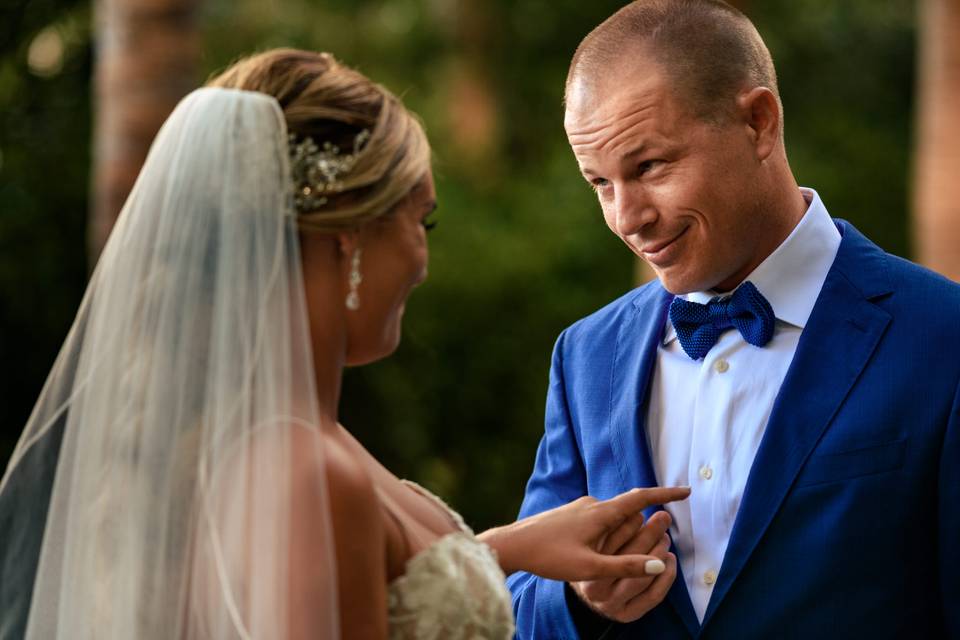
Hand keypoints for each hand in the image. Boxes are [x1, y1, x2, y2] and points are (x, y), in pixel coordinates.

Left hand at [479, 486, 688, 581]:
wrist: (511, 545)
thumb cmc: (548, 557)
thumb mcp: (590, 569)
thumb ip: (626, 568)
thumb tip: (659, 564)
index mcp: (600, 513)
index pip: (641, 498)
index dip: (666, 494)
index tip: (687, 490)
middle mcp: (591, 504)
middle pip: (627, 512)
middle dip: (640, 527)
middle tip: (644, 542)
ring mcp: (579, 508)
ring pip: (611, 519)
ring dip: (619, 536)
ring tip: (605, 558)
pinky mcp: (569, 515)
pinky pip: (596, 522)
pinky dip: (604, 536)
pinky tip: (591, 553)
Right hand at [569, 509, 676, 622]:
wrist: (582, 585)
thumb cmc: (589, 553)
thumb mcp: (592, 537)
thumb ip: (610, 521)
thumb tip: (636, 495)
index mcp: (582, 569)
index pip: (610, 543)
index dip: (629, 524)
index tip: (641, 511)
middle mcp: (594, 591)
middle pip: (630, 560)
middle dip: (650, 534)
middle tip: (663, 518)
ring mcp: (611, 605)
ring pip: (644, 578)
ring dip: (660, 553)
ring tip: (665, 537)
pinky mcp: (627, 615)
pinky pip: (654, 595)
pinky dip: (667, 576)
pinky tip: (670, 558)